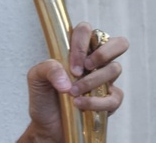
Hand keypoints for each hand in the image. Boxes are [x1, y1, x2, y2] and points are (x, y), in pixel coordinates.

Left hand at [20, 22, 128, 141]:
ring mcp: (105, 79)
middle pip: (118, 43)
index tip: (71, 65)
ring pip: (115, 69)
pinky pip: (115, 97)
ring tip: (74, 93)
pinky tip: (80, 105)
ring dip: (93, 81)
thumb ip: (48, 68)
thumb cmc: (44, 96)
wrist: (47, 125)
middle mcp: (95, 60)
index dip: (81, 45)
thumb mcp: (36, 78)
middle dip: (104, 53)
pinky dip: (96, 102)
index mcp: (78, 49)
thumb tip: (67, 79)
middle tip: (86, 67)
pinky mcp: (110, 99)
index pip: (87, 31)